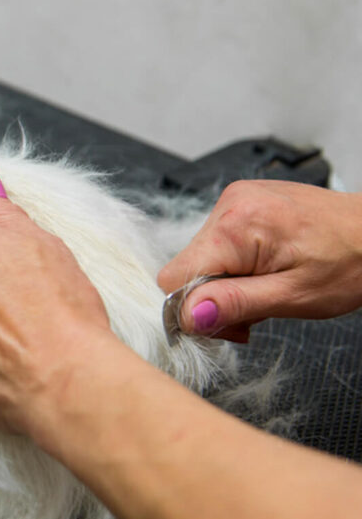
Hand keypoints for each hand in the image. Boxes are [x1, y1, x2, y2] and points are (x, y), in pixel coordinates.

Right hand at [158, 180, 361, 341]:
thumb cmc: (351, 261)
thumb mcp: (294, 296)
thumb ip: (235, 304)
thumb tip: (188, 315)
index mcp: (235, 225)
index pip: (174, 277)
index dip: (193, 306)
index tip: (226, 320)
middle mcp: (228, 203)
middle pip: (188, 268)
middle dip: (215, 296)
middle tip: (257, 308)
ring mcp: (234, 199)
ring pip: (202, 258)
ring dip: (227, 283)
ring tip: (267, 288)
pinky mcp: (242, 202)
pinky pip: (218, 243)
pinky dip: (235, 265)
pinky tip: (264, 270)